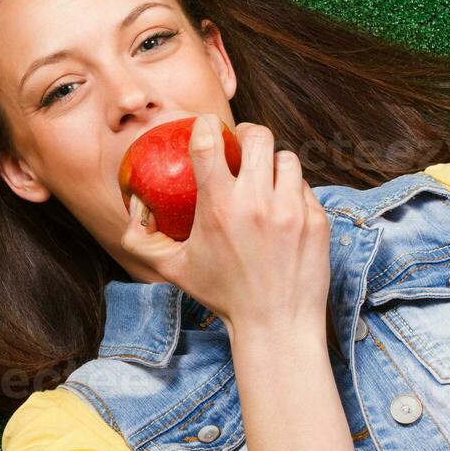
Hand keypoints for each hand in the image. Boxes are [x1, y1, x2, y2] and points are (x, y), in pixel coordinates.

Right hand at [120, 116, 331, 349]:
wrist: (276, 324)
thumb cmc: (222, 296)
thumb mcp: (174, 269)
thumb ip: (143, 241)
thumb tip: (132, 210)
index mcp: (218, 208)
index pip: (209, 141)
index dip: (206, 125)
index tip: (206, 128)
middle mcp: (256, 203)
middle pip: (258, 136)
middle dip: (248, 136)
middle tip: (242, 147)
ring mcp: (291, 210)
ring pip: (286, 157)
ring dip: (272, 164)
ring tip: (265, 180)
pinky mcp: (316, 220)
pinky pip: (305, 187)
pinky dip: (292, 192)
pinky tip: (282, 211)